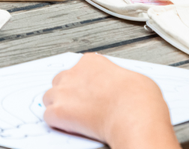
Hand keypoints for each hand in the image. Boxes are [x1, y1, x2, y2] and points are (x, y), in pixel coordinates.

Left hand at [42, 54, 179, 148]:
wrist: (135, 116)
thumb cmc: (140, 100)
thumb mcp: (134, 78)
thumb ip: (117, 79)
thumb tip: (119, 86)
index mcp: (91, 62)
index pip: (78, 69)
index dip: (83, 83)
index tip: (90, 92)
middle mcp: (74, 73)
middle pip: (60, 81)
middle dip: (68, 93)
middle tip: (81, 106)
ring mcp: (64, 91)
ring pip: (50, 97)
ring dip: (59, 106)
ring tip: (75, 118)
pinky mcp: (59, 111)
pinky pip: (48, 116)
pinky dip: (57, 123)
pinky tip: (70, 127)